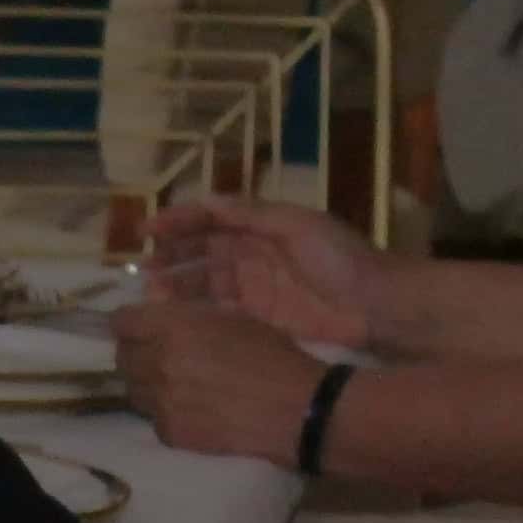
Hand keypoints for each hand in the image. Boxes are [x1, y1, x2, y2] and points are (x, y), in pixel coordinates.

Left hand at [111, 300, 335, 466]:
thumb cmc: (273, 355)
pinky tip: (190, 410)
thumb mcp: (235, 318)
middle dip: (136, 353)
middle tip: (158, 356)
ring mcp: (161, 401)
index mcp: (174, 327)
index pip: (123, 322)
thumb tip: (164, 313)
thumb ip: (192, 316)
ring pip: (134, 390)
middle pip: (122, 358)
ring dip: (147, 384)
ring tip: (174, 384)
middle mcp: (158, 362)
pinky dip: (165, 413)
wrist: (295, 409)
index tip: (139, 327)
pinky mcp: (170, 432)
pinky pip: (153, 418)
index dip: (130, 323)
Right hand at [144, 190, 392, 344]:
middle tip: (144, 274)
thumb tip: (206, 201)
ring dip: (178, 289)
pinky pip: (219, 314)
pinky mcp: (258, 320)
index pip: (210, 220)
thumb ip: (252, 213)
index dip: (177, 223)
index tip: (145, 233)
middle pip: (200, 253)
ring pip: (204, 284)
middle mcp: (253, 254)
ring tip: (153, 299)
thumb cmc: (340, 260)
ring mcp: (254, 289)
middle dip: (170, 260)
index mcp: (261, 227)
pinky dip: (196, 315)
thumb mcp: (298, 225)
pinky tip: (176, 321)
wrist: (377, 306)